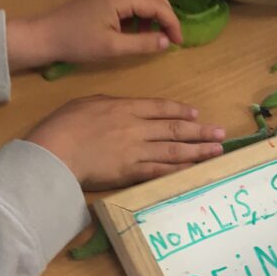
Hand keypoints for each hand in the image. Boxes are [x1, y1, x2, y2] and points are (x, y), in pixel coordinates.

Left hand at [6, 0, 182, 71]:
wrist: (44, 36)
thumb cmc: (77, 43)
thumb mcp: (113, 48)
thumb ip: (143, 43)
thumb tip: (167, 42)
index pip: (158, 5)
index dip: (172, 24)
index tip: (179, 43)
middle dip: (166, 15)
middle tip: (172, 38)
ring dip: (153, 13)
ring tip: (153, 36)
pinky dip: (139, 11)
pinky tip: (136, 29)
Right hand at [26, 97, 224, 188]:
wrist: (55, 151)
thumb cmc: (63, 125)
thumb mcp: (87, 103)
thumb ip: (109, 104)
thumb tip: (123, 107)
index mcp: (126, 108)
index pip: (161, 108)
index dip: (181, 111)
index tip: (197, 114)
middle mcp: (137, 128)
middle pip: (175, 129)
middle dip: (200, 131)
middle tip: (221, 133)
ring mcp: (137, 151)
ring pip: (174, 150)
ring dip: (198, 151)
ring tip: (217, 152)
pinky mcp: (131, 172)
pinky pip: (161, 171)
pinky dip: (179, 171)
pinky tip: (194, 171)